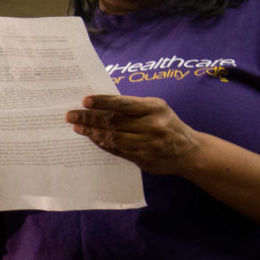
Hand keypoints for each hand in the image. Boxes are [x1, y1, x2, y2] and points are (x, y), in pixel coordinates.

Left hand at [65, 95, 200, 174]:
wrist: (189, 152)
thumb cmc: (167, 124)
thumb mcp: (156, 109)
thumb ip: (133, 107)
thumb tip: (100, 105)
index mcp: (155, 108)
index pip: (124, 103)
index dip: (103, 102)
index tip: (85, 100)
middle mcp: (152, 126)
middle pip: (114, 121)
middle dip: (89, 118)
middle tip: (71, 116)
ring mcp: (148, 144)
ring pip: (114, 137)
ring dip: (92, 133)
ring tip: (77, 128)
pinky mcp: (144, 159)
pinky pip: (118, 150)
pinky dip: (103, 144)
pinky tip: (92, 139)